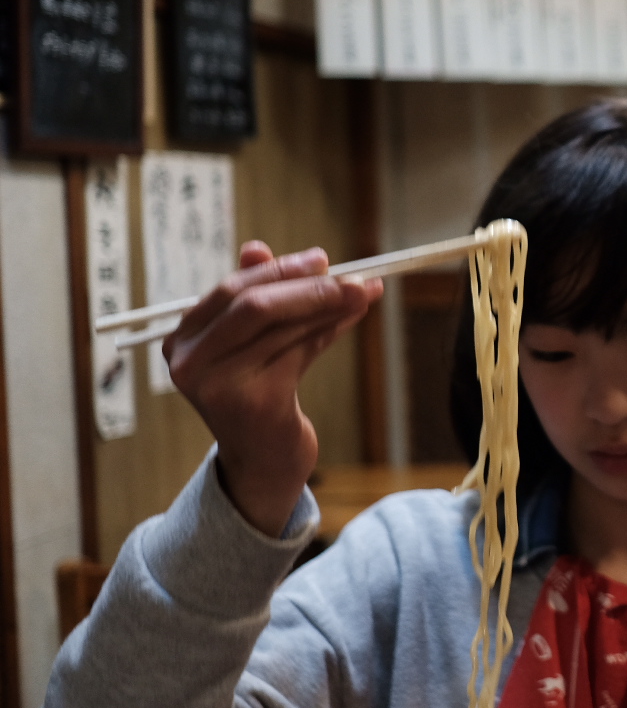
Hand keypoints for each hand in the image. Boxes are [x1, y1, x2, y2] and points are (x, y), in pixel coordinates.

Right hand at [165, 242, 381, 536]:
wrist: (264, 460)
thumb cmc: (259, 391)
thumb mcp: (254, 343)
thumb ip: (256, 298)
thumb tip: (257, 247)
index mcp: (181, 341)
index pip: (229, 291)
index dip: (278, 271)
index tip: (320, 258)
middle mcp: (191, 364)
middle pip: (254, 307)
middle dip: (307, 286)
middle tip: (350, 275)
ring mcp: (220, 387)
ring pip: (284, 329)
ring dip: (330, 307)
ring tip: (363, 292)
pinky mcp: (256, 404)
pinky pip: (300, 353)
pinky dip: (330, 331)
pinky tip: (353, 317)